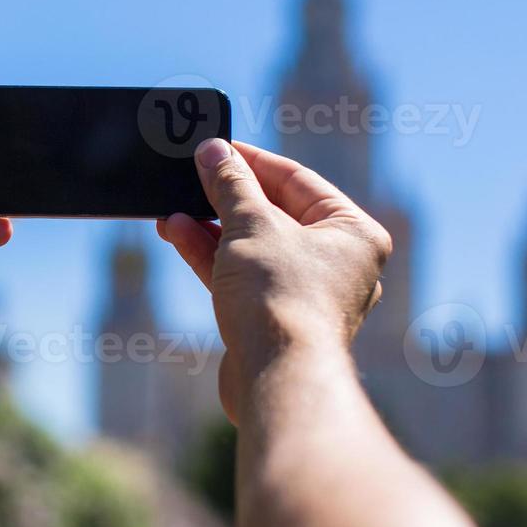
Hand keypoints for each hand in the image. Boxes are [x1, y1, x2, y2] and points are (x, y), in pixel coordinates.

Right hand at [156, 139, 390, 420]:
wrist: (276, 377)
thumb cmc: (281, 297)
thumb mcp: (250, 224)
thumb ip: (230, 184)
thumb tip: (214, 152)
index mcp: (354, 233)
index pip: (298, 180)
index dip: (252, 161)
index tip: (217, 149)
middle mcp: (338, 263)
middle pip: (276, 214)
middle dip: (226, 198)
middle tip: (191, 177)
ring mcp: (307, 294)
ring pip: (254, 247)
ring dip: (211, 227)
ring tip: (172, 210)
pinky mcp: (275, 319)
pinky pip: (243, 276)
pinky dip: (213, 256)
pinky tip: (178, 235)